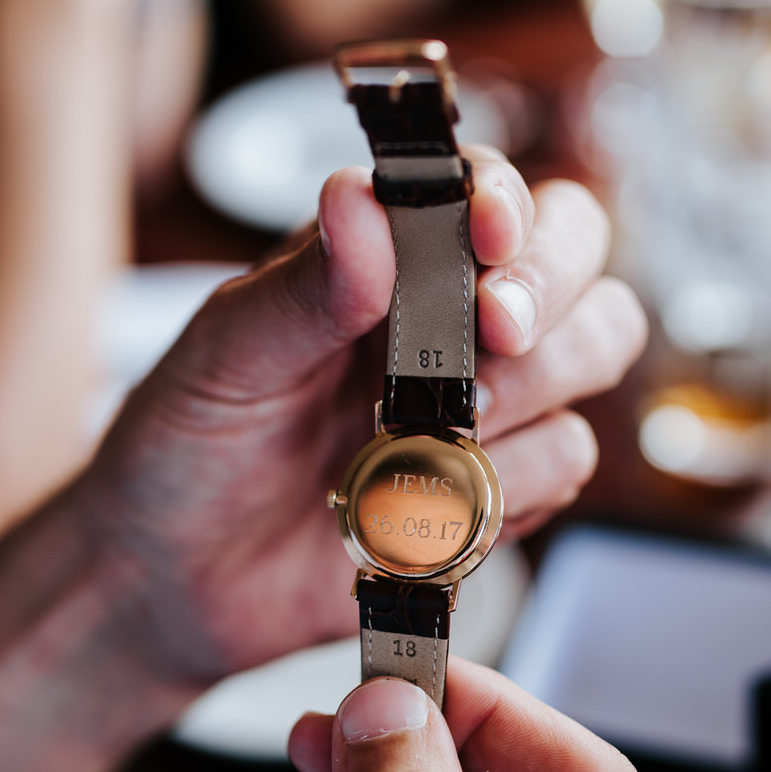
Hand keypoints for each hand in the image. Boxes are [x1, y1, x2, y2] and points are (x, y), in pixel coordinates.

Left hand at [80, 151, 644, 682]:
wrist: (178, 579)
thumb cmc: (187, 446)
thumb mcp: (223, 358)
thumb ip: (301, 289)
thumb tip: (361, 202)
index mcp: (386, 259)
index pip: (488, 193)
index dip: (508, 204)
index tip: (489, 237)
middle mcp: (453, 319)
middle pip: (578, 261)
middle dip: (551, 291)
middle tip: (494, 336)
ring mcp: (485, 403)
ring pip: (592, 355)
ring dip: (527, 393)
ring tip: (427, 436)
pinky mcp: (499, 485)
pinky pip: (562, 462)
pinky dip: (504, 483)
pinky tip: (421, 501)